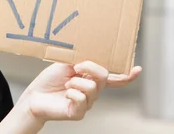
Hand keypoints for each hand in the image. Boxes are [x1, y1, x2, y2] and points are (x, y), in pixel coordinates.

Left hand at [17, 61, 141, 122]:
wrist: (35, 95)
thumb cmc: (50, 79)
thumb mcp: (67, 64)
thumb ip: (82, 61)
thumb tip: (92, 60)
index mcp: (91, 79)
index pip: (113, 78)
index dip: (126, 75)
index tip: (138, 69)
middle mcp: (93, 92)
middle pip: (103, 76)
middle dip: (89, 67)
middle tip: (76, 66)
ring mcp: (87, 103)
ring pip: (92, 87)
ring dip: (75, 81)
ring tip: (66, 84)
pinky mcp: (79, 113)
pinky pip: (82, 99)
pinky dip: (71, 92)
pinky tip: (65, 93)